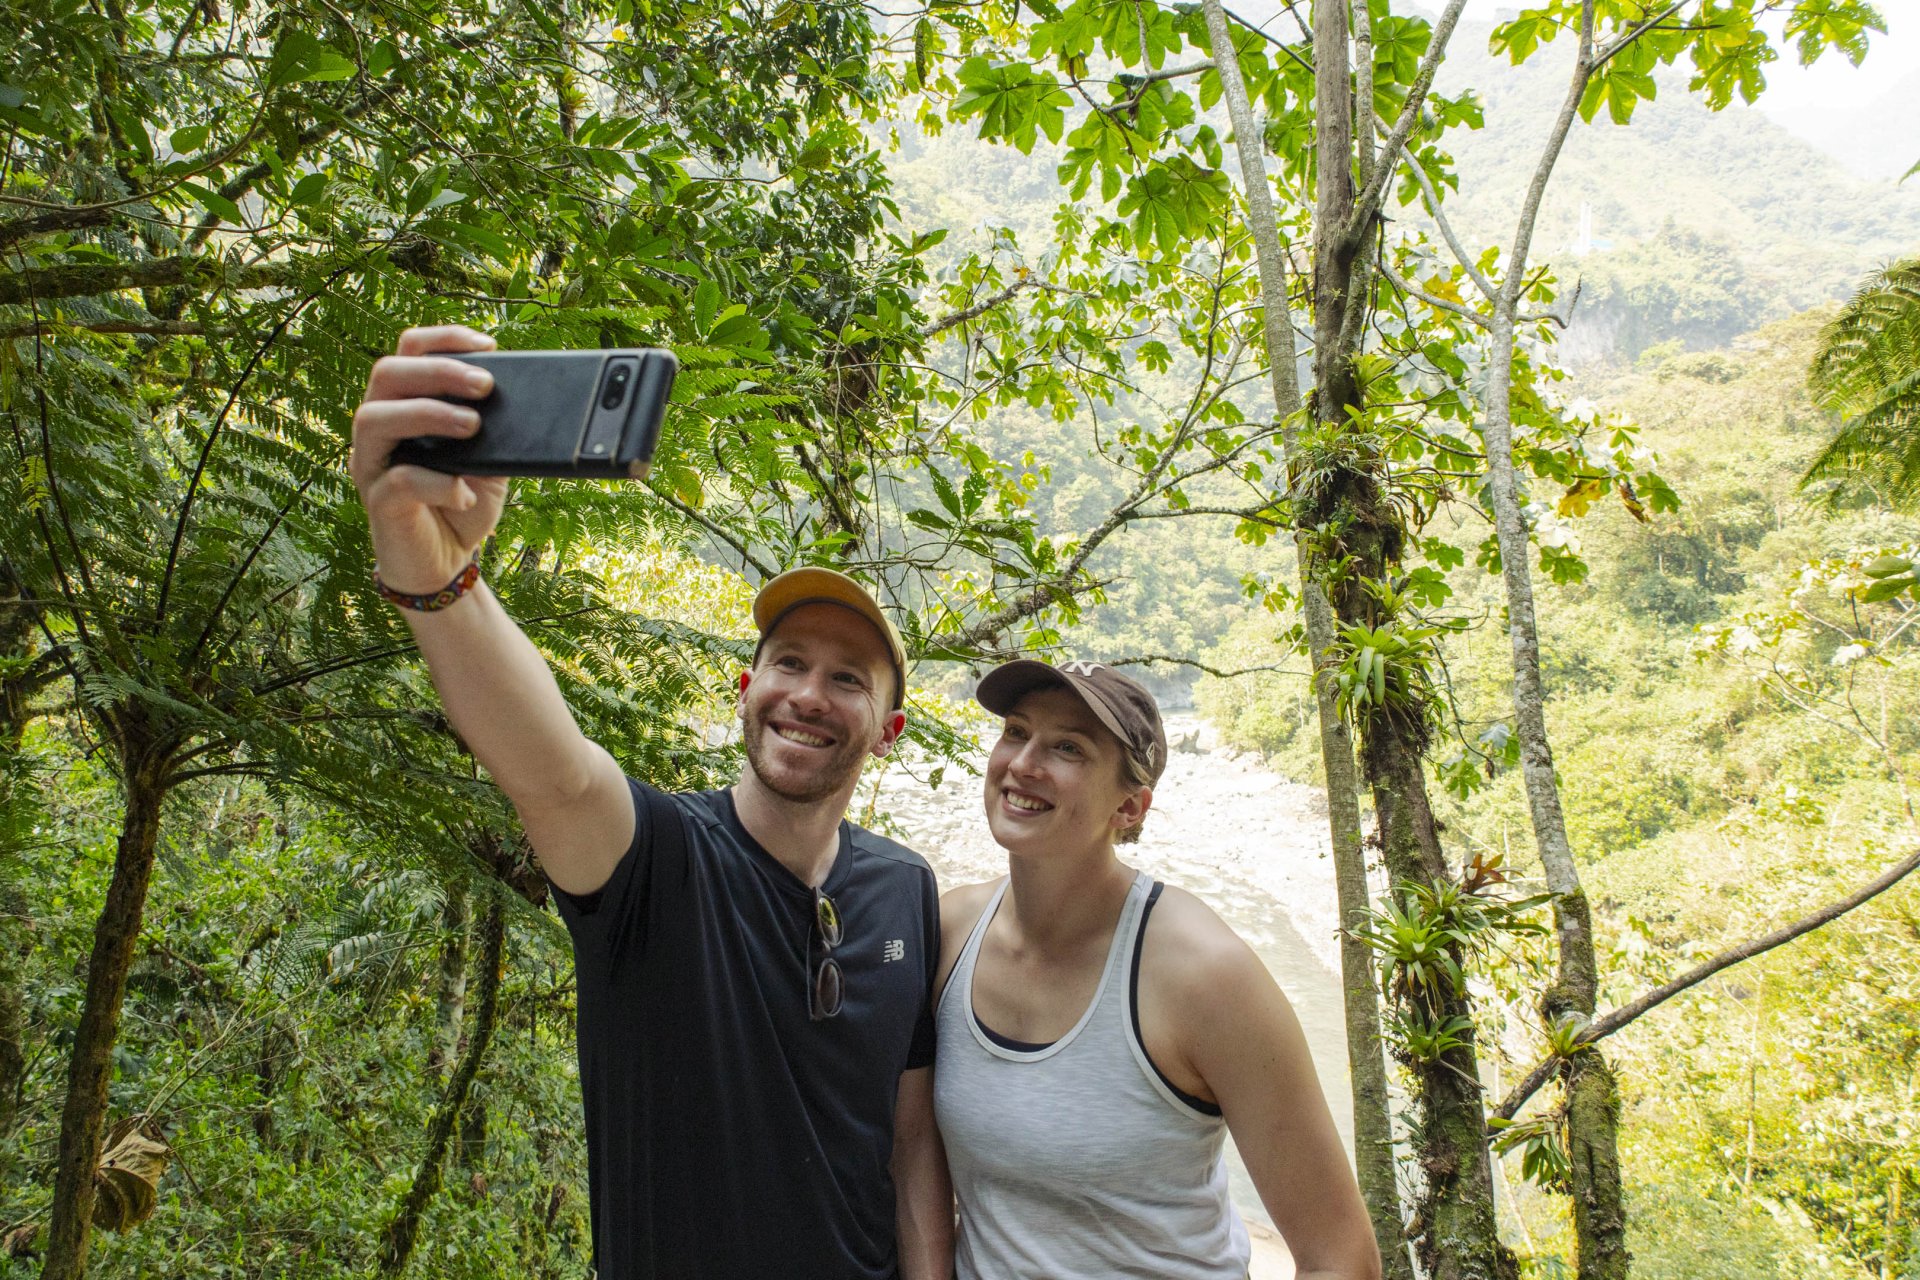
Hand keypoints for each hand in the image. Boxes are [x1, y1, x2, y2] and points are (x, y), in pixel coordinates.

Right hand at [351, 325, 506, 594]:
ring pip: (375, 418)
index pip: (408, 352)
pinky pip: (396, 480)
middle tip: (486, 385)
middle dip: (438, 371)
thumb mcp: (490, 463)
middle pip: (387, 372)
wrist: (446, 565)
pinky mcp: (376, 502)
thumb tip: (523, 405)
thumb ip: (496, 432)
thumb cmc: (463, 503)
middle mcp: (378, 427)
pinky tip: (465, 494)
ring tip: (473, 426)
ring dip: (428, 414)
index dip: (443, 339)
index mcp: (404, 405)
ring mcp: (371, 463)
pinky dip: (437, 483)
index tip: (488, 345)